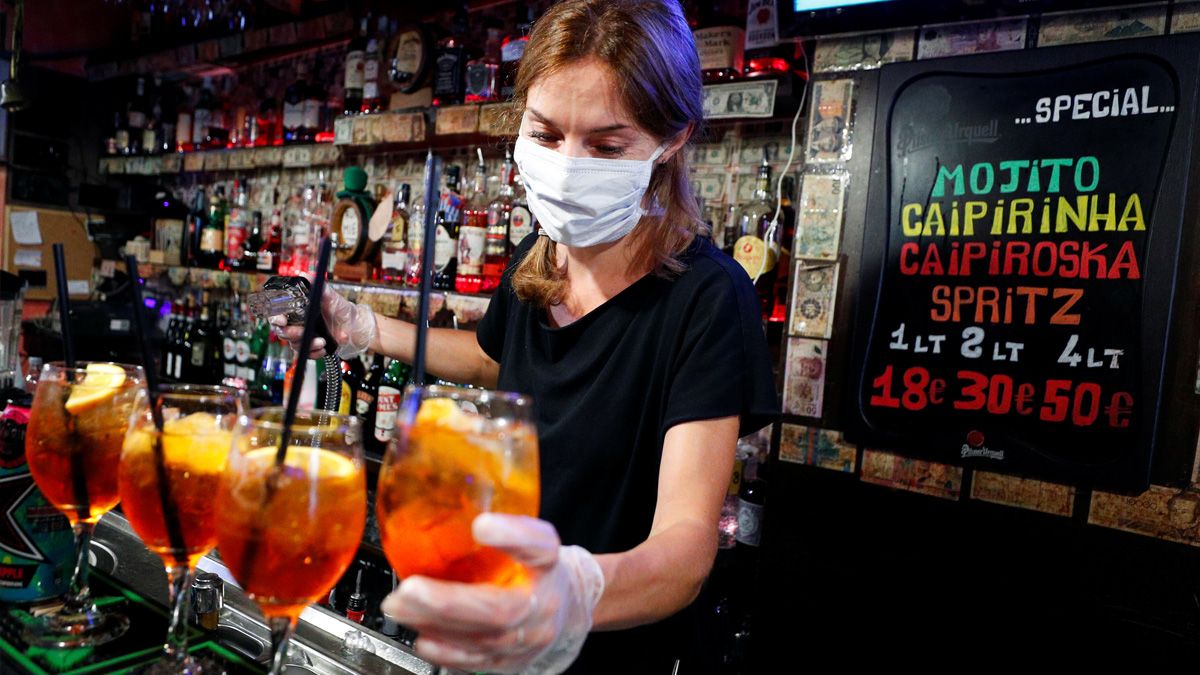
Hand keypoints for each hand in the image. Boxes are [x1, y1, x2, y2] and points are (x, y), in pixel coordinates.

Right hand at [268, 286, 376, 359]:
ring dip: (306, 344)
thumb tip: (307, 274)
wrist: (354, 326)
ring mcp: (303, 336)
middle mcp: (296, 323)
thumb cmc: (341, 309)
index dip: (274, 317)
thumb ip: (319, 287)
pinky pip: (305, 354)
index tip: (281, 319)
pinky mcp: (310, 347)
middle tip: (302, 332)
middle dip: (290, 333)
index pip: (276, 313)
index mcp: (296, 309)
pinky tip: (323, 347)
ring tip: (322, 340)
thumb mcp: (331, 296)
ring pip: (293, 344)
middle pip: (281, 331)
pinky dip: (314, 352)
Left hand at [380, 514, 604, 674]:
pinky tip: (422, 636)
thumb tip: (441, 498)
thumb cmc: (536, 570)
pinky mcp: (510, 661)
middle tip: (409, 589)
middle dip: (449, 602)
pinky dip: (444, 650)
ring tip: (399, 606)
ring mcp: (528, 638)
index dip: (512, 536)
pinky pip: (475, 662)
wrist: (566, 611)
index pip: (538, 546)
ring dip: (434, 623)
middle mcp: (542, 603)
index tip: (482, 524)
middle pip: (503, 609)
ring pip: (482, 638)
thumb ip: (496, 528)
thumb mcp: (526, 540)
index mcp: (548, 562)